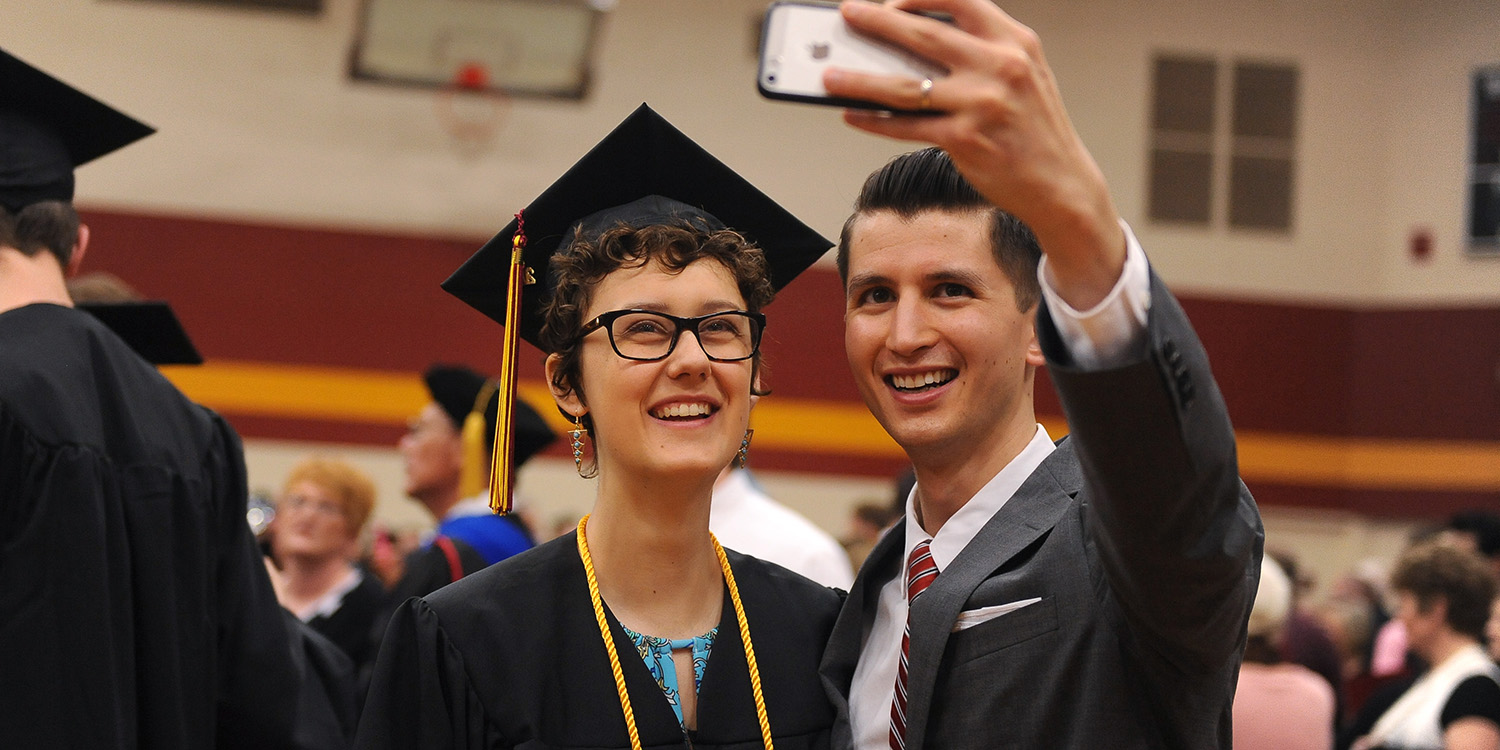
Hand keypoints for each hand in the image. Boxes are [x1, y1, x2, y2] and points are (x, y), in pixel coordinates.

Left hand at [824, 0, 1125, 308]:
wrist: (1061, 182)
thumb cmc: (1033, 127)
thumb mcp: (1025, 72)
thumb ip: (982, 50)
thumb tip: (913, 41)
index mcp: (1015, 42)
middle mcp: (1001, 66)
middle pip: (925, 34)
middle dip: (878, 21)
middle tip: (847, 14)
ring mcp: (982, 104)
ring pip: (906, 85)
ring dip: (860, 79)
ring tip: (830, 76)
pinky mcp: (966, 139)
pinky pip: (907, 126)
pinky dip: (875, 120)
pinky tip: (853, 114)